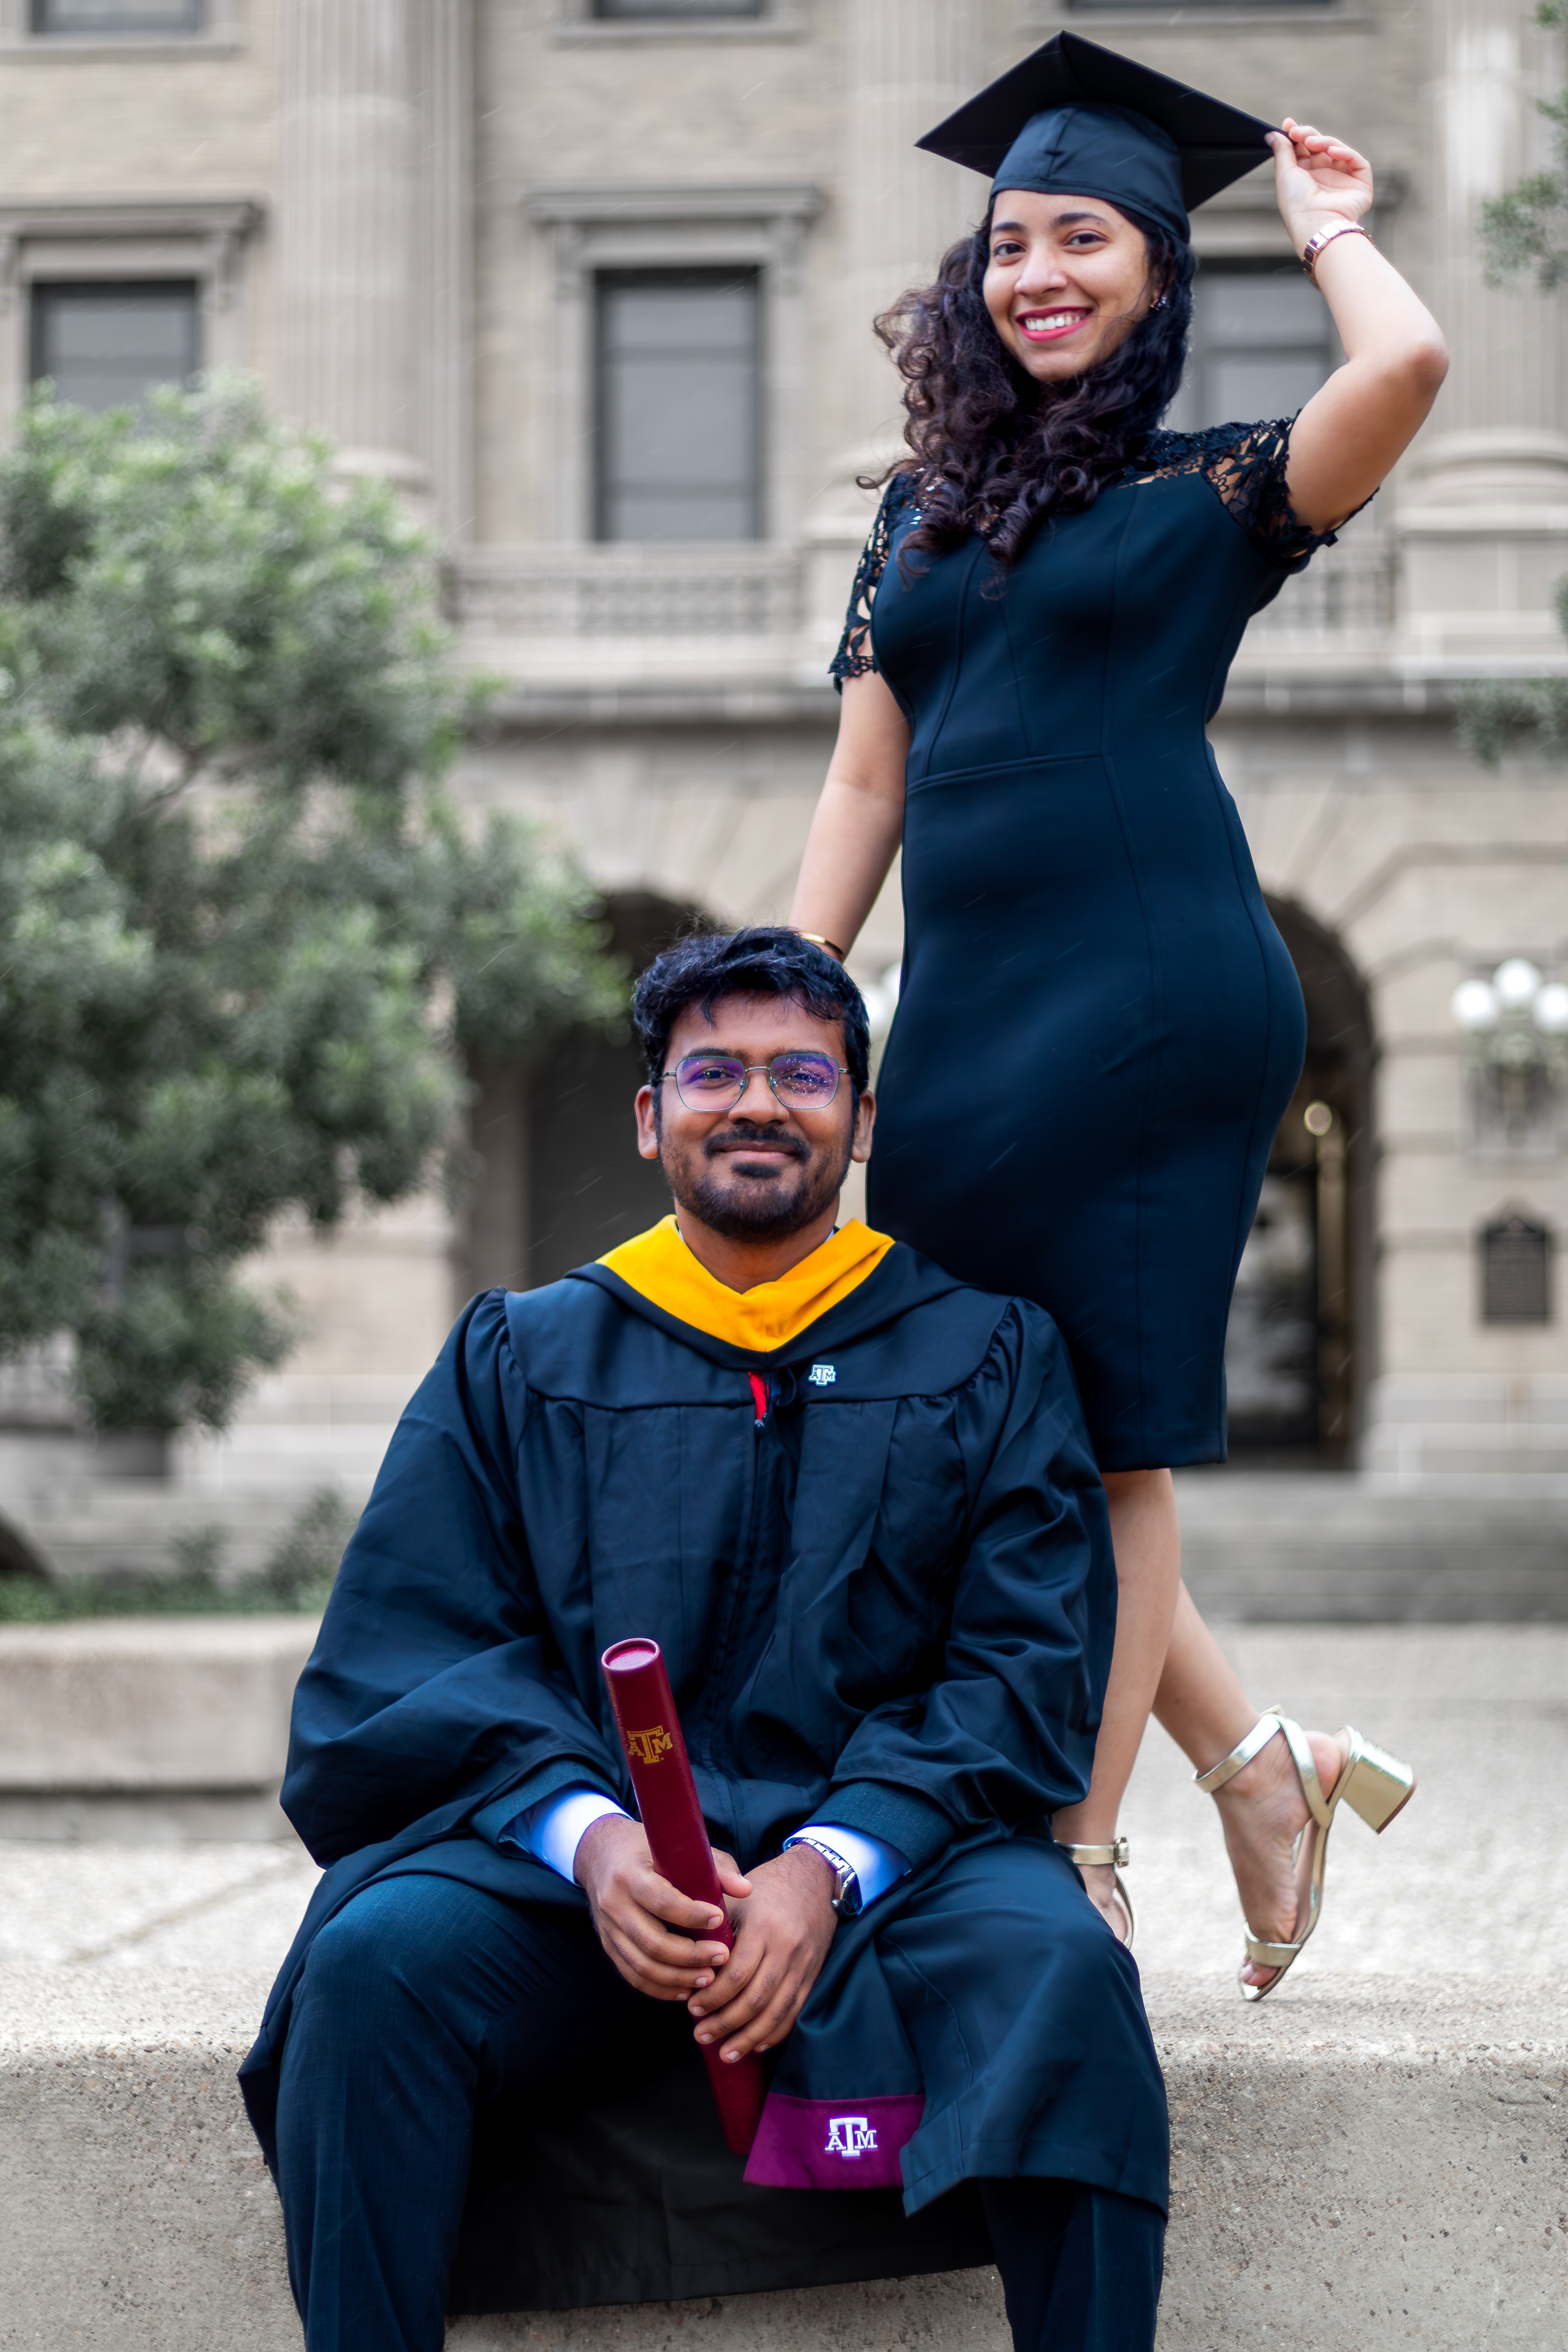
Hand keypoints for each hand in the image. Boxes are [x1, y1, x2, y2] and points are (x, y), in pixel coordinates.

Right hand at [575, 1814, 749, 2001]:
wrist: (603, 1855)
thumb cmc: (650, 1851)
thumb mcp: (678, 1848)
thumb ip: (715, 1867)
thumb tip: (746, 1890)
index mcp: (630, 1874)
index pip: (661, 1900)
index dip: (692, 1914)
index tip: (719, 1919)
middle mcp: (614, 1904)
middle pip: (653, 1942)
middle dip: (691, 1955)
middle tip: (722, 1957)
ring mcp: (608, 1929)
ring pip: (642, 1965)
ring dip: (679, 1978)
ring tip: (709, 1978)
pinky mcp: (608, 1946)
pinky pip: (633, 1975)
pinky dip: (660, 1988)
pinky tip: (685, 1989)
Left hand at [685, 1842, 837, 2065]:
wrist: (816, 1878)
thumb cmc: (768, 1887)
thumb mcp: (738, 1897)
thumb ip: (715, 1926)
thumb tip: (686, 1960)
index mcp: (763, 1926)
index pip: (736, 1973)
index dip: (713, 1996)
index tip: (692, 2008)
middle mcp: (786, 1947)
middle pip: (755, 1998)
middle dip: (726, 2023)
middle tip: (700, 2035)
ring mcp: (803, 1964)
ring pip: (776, 2011)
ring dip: (749, 2037)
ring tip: (726, 2052)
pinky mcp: (812, 1975)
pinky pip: (794, 2011)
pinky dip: (775, 2032)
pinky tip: (757, 2046)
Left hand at [1269, 119, 1372, 251]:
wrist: (1316, 224)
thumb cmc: (1297, 204)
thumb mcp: (1285, 174)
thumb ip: (1282, 151)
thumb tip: (1273, 134)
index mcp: (1305, 179)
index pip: (1303, 151)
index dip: (1297, 136)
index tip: (1288, 124)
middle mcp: (1323, 178)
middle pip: (1319, 147)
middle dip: (1308, 136)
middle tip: (1298, 132)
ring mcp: (1342, 180)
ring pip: (1337, 150)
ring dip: (1324, 142)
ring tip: (1312, 142)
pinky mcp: (1360, 184)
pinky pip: (1356, 161)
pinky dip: (1345, 153)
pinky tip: (1332, 151)